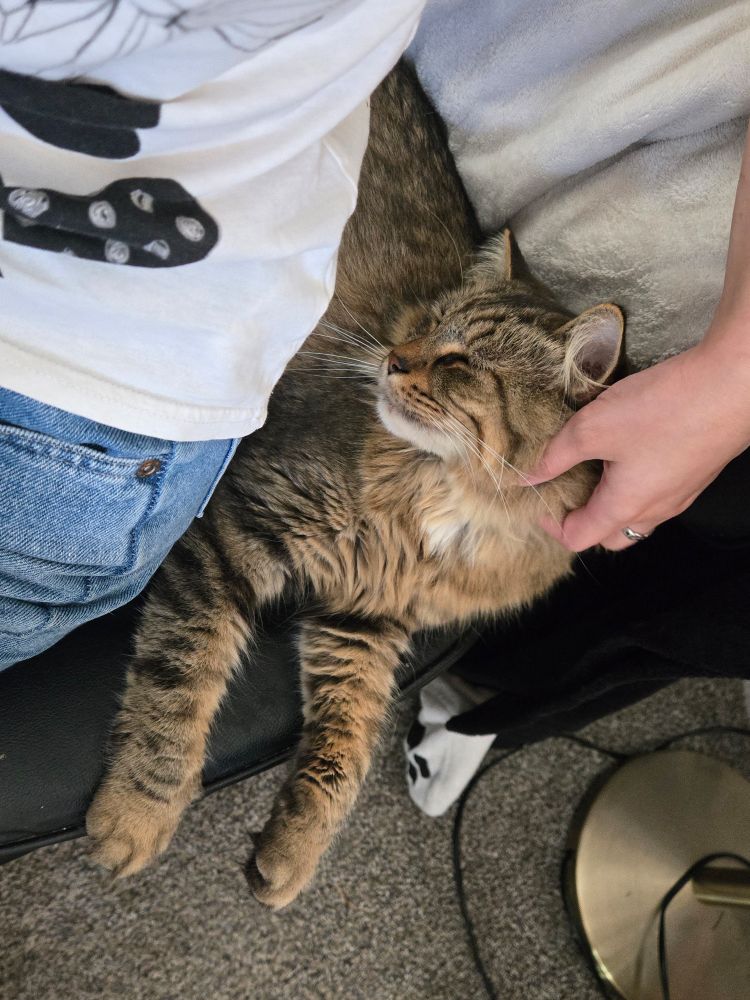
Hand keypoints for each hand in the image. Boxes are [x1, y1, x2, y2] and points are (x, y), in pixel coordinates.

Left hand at [524, 330, 749, 550]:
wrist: (732, 385)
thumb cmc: (662, 409)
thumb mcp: (592, 428)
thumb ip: (554, 456)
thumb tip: (525, 478)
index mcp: (624, 508)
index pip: (578, 538)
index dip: (550, 524)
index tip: (538, 496)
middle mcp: (655, 511)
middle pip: (609, 535)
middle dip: (582, 518)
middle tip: (565, 484)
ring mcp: (680, 494)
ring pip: (636, 515)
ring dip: (609, 500)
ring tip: (594, 462)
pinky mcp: (695, 472)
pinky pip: (658, 493)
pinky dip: (635, 483)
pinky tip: (628, 447)